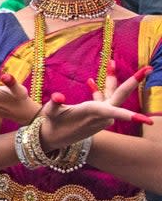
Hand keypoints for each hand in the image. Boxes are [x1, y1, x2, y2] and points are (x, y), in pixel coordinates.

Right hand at [38, 67, 153, 150]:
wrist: (54, 138)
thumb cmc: (52, 124)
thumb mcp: (50, 113)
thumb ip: (55, 103)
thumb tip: (58, 96)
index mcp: (92, 114)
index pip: (113, 111)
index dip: (129, 115)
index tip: (147, 120)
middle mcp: (101, 116)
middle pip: (120, 95)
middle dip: (133, 82)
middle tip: (149, 69)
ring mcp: (102, 116)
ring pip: (112, 95)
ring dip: (111, 79)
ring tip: (111, 62)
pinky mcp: (99, 116)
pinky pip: (103, 100)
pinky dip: (99, 90)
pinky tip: (90, 82)